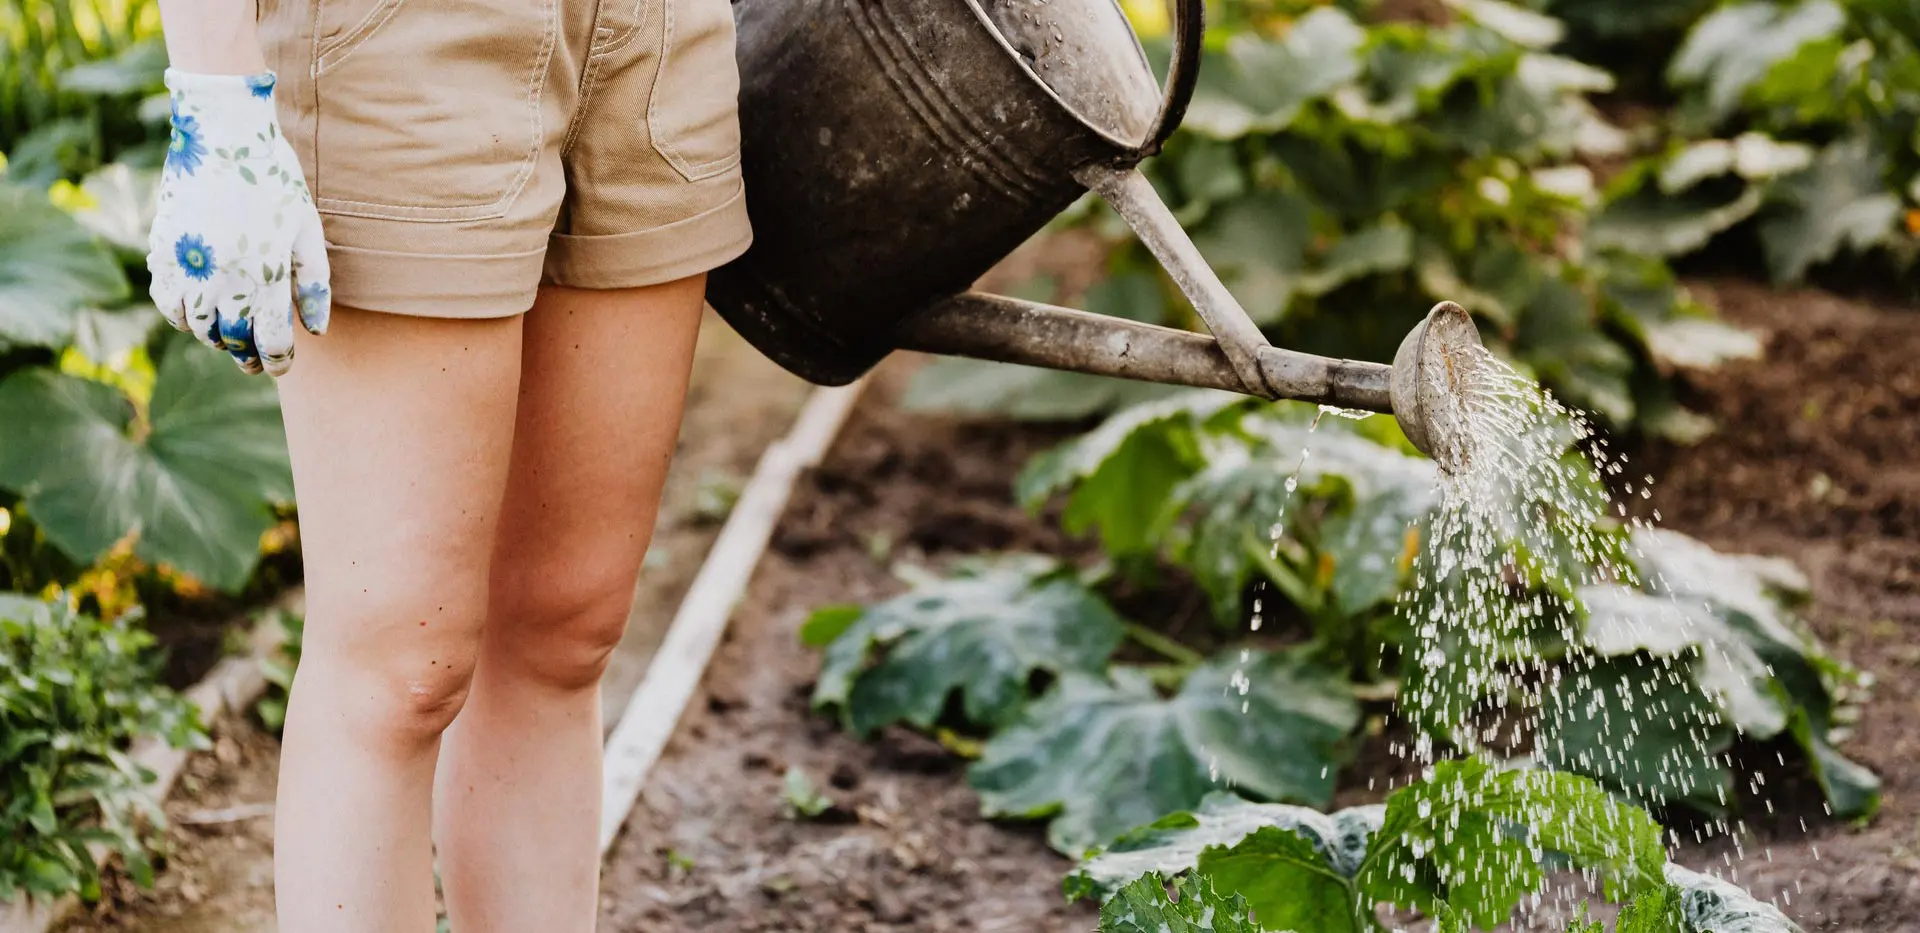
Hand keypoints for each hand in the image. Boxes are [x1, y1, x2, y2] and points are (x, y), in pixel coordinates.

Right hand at [146, 68, 330, 375]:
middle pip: (233, 339)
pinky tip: (197, 311)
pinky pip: (166, 301)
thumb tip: (316, 330)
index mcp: (266, 274)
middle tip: (254, 361)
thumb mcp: (307, 229)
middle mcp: (223, 277)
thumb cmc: (275, 179)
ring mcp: (188, 265)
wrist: (222, 133)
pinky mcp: (162, 250)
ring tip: (229, 336)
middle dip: (247, 356)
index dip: (277, 360)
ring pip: (197, 327)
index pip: (270, 340)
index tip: (280, 365)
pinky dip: (181, 315)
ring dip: (215, 338)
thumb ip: (314, 283)